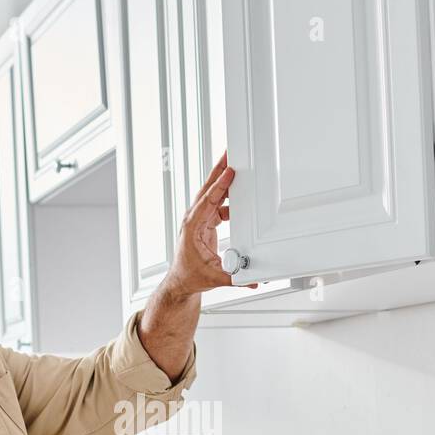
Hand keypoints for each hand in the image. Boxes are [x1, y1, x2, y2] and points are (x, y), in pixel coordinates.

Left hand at [163, 149, 258, 295]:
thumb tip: (252, 279)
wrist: (181, 281)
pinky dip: (226, 195)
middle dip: (219, 170)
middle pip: (208, 189)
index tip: (229, 171)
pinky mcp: (205, 222)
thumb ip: (235, 278)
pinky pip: (216, 203)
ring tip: (235, 166)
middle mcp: (194, 220)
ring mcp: (198, 219)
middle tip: (229, 153)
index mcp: (192, 228)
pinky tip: (237, 192)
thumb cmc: (190, 276)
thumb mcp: (215, 277)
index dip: (219, 185)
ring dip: (223, 180)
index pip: (208, 201)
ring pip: (212, 194)